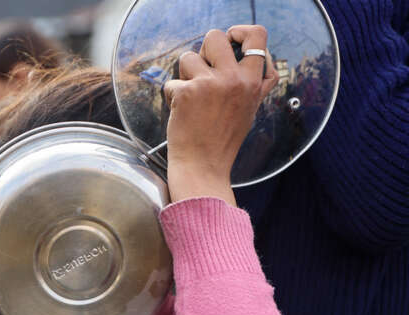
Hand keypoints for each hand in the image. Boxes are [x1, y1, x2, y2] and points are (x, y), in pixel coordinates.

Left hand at [163, 25, 277, 203]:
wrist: (202, 166)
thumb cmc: (223, 140)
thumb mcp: (250, 108)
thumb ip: (255, 81)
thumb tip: (254, 56)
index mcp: (253, 81)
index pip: (258, 36)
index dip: (241, 31)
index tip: (231, 39)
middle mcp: (234, 79)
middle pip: (215, 36)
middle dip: (203, 50)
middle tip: (202, 70)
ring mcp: (210, 83)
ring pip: (188, 56)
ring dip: (185, 75)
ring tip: (192, 97)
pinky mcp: (187, 92)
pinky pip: (172, 82)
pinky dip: (172, 95)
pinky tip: (181, 112)